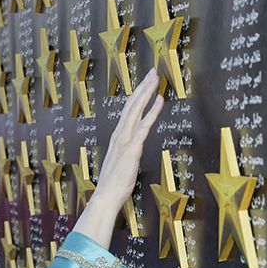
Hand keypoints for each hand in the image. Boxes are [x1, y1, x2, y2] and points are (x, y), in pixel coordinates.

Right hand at [71, 68, 163, 248]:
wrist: (106, 195)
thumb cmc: (114, 183)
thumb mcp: (121, 163)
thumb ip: (127, 153)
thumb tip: (131, 151)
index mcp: (118, 136)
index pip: (128, 110)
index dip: (137, 95)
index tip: (146, 83)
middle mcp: (120, 134)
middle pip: (132, 104)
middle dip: (142, 86)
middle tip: (152, 72)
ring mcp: (125, 139)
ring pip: (136, 109)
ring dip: (146, 92)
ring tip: (156, 79)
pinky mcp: (132, 147)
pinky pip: (144, 125)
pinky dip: (152, 111)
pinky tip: (159, 100)